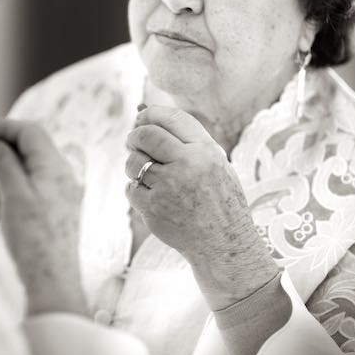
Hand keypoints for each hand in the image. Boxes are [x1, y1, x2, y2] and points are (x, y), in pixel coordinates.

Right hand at [0, 119, 86, 316]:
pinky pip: (26, 196)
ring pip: (21, 177)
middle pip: (24, 154)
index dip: (2, 129)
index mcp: (55, 167)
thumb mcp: (12, 194)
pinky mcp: (54, 213)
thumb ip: (3, 162)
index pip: (29, 131)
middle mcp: (61, 177)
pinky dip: (5, 202)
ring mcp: (59, 195)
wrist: (51, 280)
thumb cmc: (34, 239)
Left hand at [125, 106, 277, 309]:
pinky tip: (152, 197)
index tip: (141, 117)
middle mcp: (187, 165)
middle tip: (134, 141)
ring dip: (134, 166)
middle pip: (146, 135)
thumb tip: (142, 111)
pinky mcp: (153, 207)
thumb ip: (185, 140)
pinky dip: (136, 190)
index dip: (150, 114)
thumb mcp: (215, 163)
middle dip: (134, 136)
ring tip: (149, 175)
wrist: (224, 243)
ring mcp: (168, 187)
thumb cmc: (218, 200)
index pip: (171, 118)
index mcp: (205, 151)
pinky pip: (131, 188)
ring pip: (133, 162)